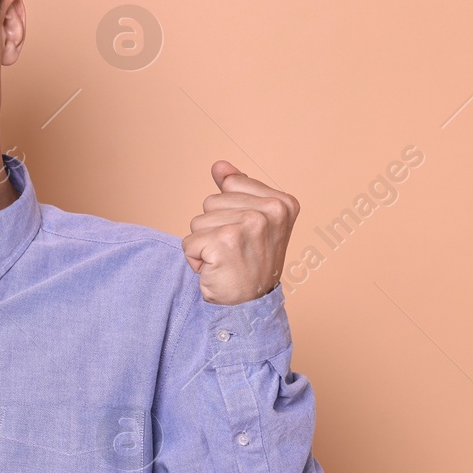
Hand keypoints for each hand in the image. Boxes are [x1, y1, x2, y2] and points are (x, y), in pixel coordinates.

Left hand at [182, 161, 298, 304]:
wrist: (252, 306)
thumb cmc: (250, 264)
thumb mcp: (251, 221)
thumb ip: (236, 190)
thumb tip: (219, 166)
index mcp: (283, 202)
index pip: (231, 185)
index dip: (229, 213)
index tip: (248, 236)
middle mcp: (271, 211)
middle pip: (210, 201)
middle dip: (214, 228)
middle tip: (235, 251)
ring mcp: (249, 225)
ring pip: (197, 221)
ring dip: (204, 244)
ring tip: (226, 260)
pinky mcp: (224, 242)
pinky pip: (189, 242)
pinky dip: (195, 260)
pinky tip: (216, 270)